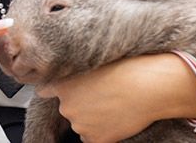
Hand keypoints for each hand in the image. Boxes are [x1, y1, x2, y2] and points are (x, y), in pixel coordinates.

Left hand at [36, 53, 195, 142]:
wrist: (150, 86)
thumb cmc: (127, 68)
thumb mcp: (94, 60)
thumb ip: (75, 69)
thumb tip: (64, 75)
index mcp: (62, 84)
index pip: (45, 90)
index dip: (53, 90)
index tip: (60, 90)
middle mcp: (66, 106)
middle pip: (67, 108)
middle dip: (80, 103)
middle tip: (103, 94)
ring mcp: (79, 124)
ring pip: (81, 123)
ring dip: (92, 118)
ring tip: (114, 104)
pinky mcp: (94, 139)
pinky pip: (92, 138)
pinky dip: (102, 131)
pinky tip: (116, 117)